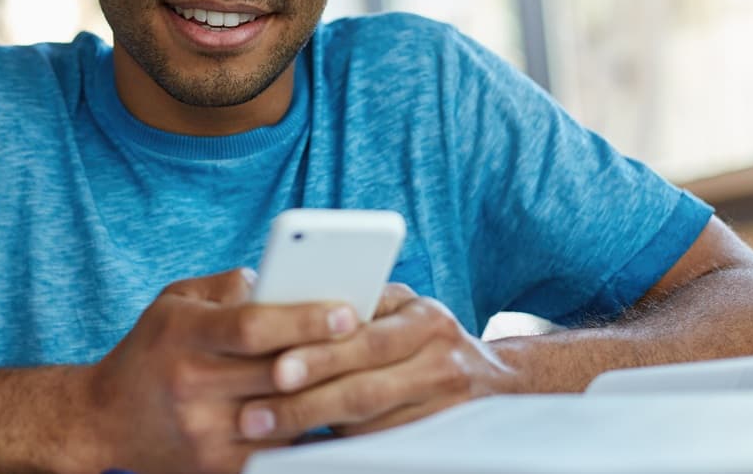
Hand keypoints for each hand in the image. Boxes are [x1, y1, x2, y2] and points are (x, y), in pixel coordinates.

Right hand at [86, 268, 360, 473]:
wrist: (102, 419)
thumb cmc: (151, 348)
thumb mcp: (175, 300)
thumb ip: (227, 286)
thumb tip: (282, 279)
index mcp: (182, 335)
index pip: (252, 326)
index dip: (304, 319)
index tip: (347, 312)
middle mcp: (191, 385)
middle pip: (277, 373)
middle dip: (330, 356)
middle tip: (375, 341)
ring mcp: (204, 433)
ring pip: (286, 415)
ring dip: (328, 396)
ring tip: (366, 374)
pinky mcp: (217, 468)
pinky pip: (278, 450)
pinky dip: (308, 431)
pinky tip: (334, 411)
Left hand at [237, 284, 518, 440]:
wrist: (498, 380)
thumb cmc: (423, 332)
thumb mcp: (402, 306)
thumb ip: (360, 304)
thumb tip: (290, 307)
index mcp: (427, 320)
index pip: (367, 340)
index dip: (320, 356)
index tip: (275, 369)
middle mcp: (442, 363)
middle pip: (365, 390)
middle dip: (305, 403)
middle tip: (253, 415)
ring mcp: (447, 408)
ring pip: (370, 427)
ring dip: (314, 431)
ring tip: (266, 432)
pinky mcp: (442, 441)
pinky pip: (382, 447)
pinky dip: (340, 447)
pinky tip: (301, 447)